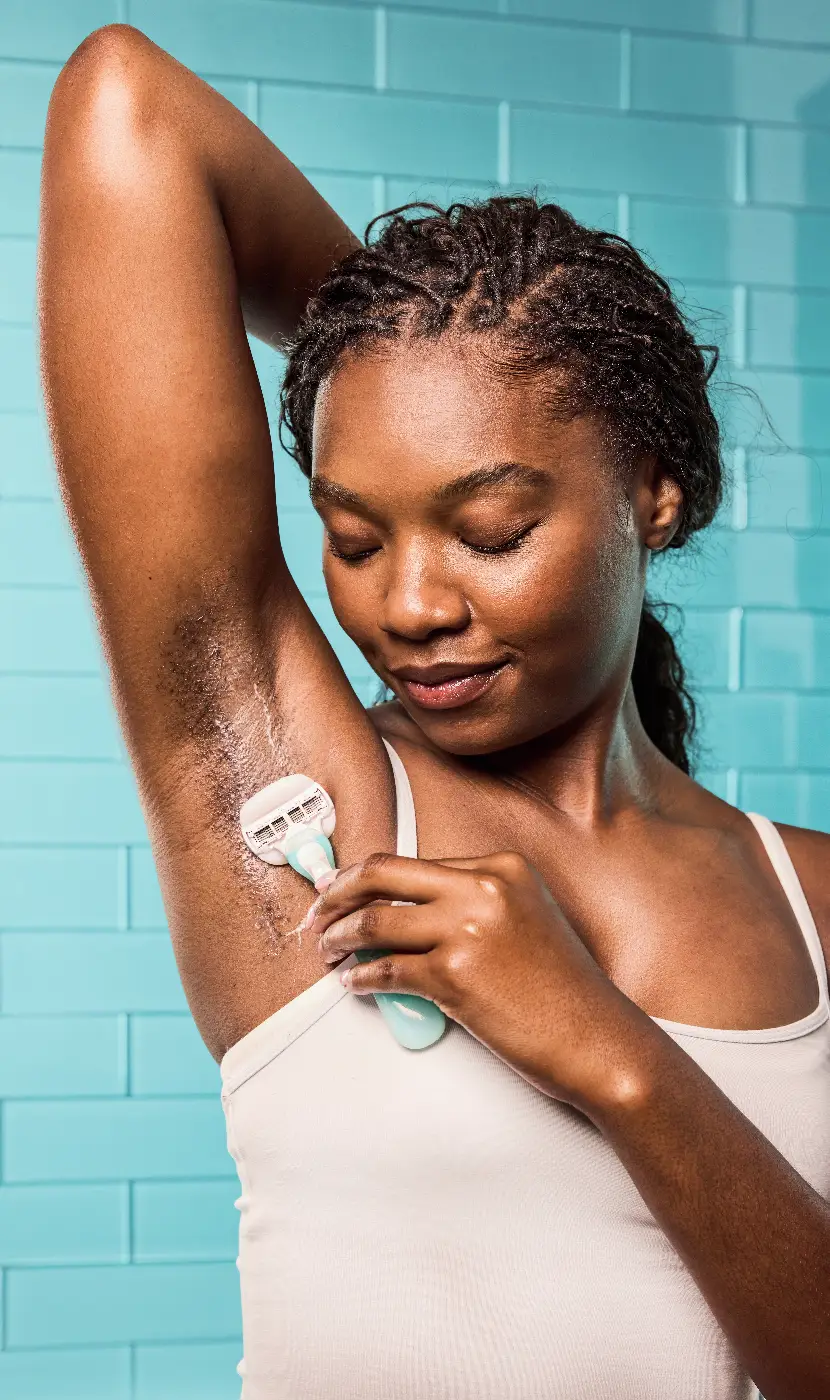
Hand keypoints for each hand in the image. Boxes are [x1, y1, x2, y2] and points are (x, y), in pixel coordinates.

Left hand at [305, 851, 651, 1114]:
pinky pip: (385, 970)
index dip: (362, 879)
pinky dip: (360, 979)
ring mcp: (468, 929)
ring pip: (374, 922)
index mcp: (501, 866)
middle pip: (381, 874)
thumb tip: (401, 911)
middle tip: (315, 917)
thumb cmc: (562, 991)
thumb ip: (471, 904)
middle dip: (335, 895)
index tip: (337, 894)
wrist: (598, 1040)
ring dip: (339, 940)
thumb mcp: (525, 919)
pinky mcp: (456, 976)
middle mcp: (483, 887)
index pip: (410, 862)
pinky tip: (354, 985)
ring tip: (330, 955)